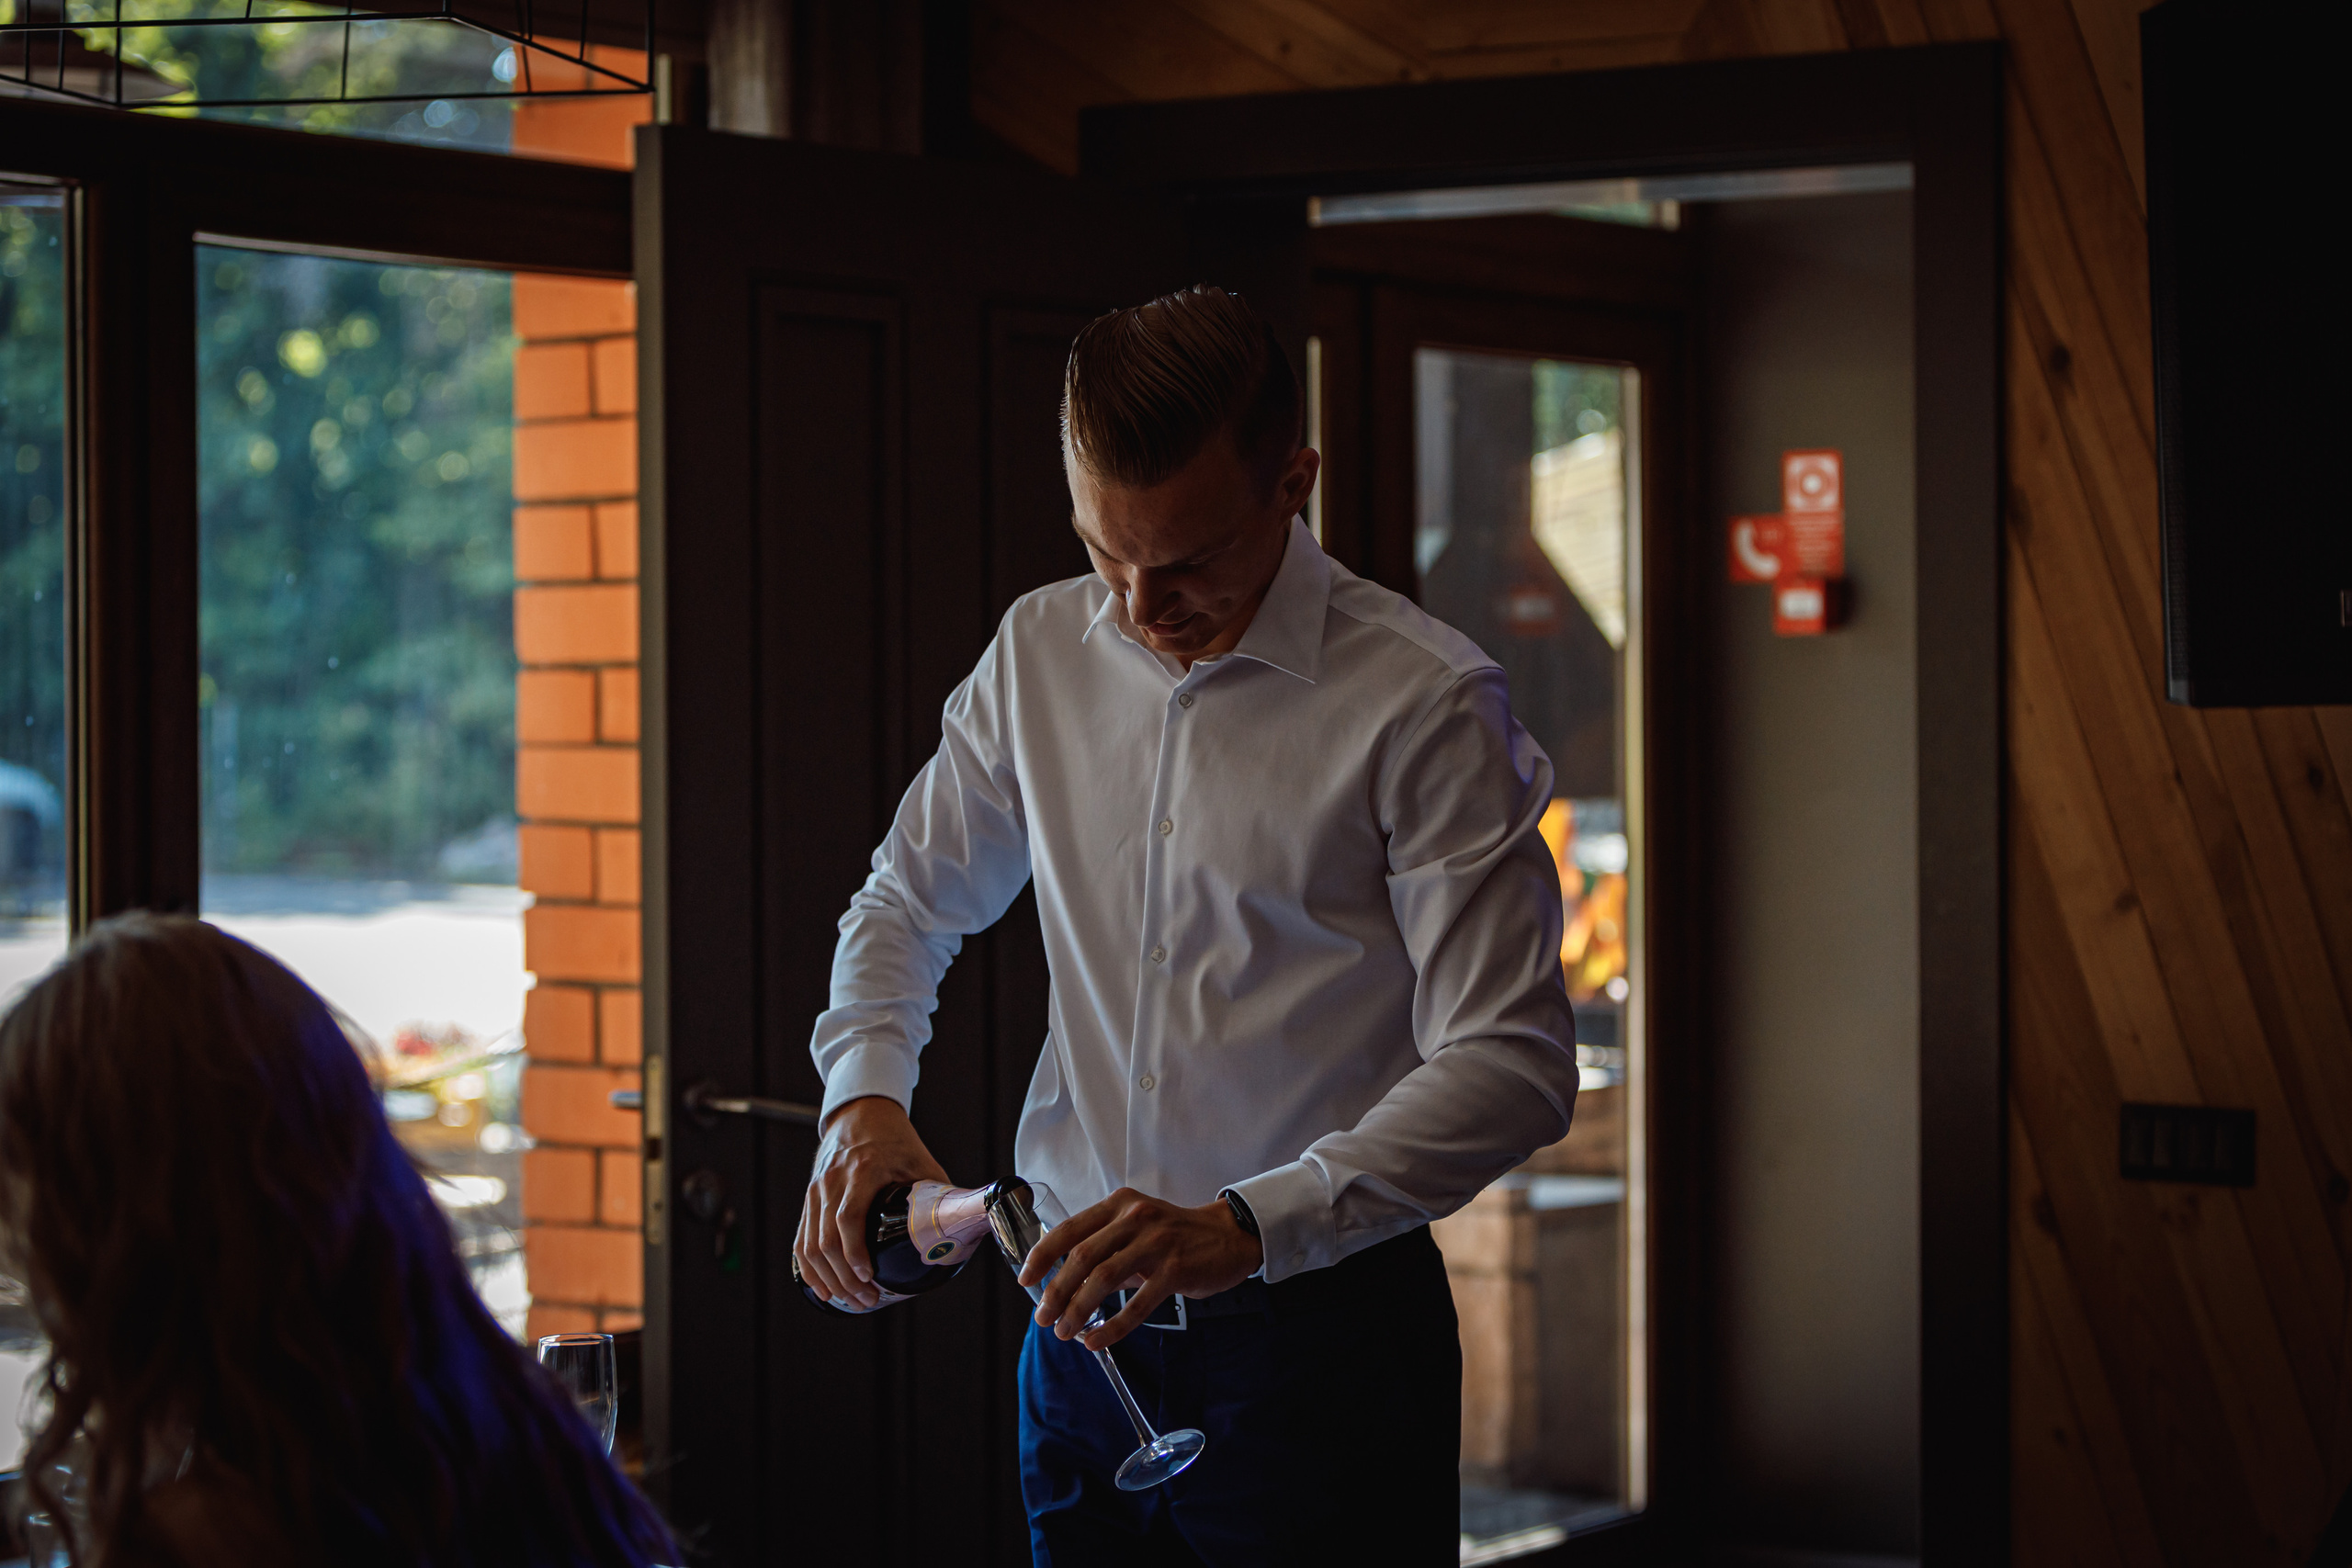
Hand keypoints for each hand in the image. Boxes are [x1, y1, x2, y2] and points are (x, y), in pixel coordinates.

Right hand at [794, 1096, 947, 1310]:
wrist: (861, 1114)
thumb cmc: (896, 1140)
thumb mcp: (921, 1161)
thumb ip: (937, 1193)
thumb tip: (962, 1230)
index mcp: (862, 1170)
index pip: (849, 1218)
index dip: (855, 1253)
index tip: (870, 1277)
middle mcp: (833, 1181)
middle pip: (827, 1240)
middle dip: (846, 1278)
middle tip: (868, 1301)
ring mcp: (816, 1191)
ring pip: (810, 1245)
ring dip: (829, 1279)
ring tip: (851, 1301)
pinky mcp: (809, 1200)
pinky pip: (801, 1240)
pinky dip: (810, 1269)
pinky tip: (824, 1289)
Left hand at [1020, 1188, 1264, 1350]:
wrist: (1231, 1235)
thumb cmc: (1178, 1236)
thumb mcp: (1138, 1229)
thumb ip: (1106, 1249)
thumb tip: (1068, 1284)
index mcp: (1119, 1204)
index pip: (1070, 1229)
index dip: (1043, 1255)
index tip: (1026, 1279)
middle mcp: (1135, 1217)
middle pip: (1082, 1256)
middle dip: (1056, 1291)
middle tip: (1043, 1318)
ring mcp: (1156, 1242)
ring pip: (1104, 1278)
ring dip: (1078, 1310)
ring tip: (1065, 1332)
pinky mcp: (1176, 1268)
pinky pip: (1138, 1303)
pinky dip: (1113, 1325)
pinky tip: (1097, 1340)